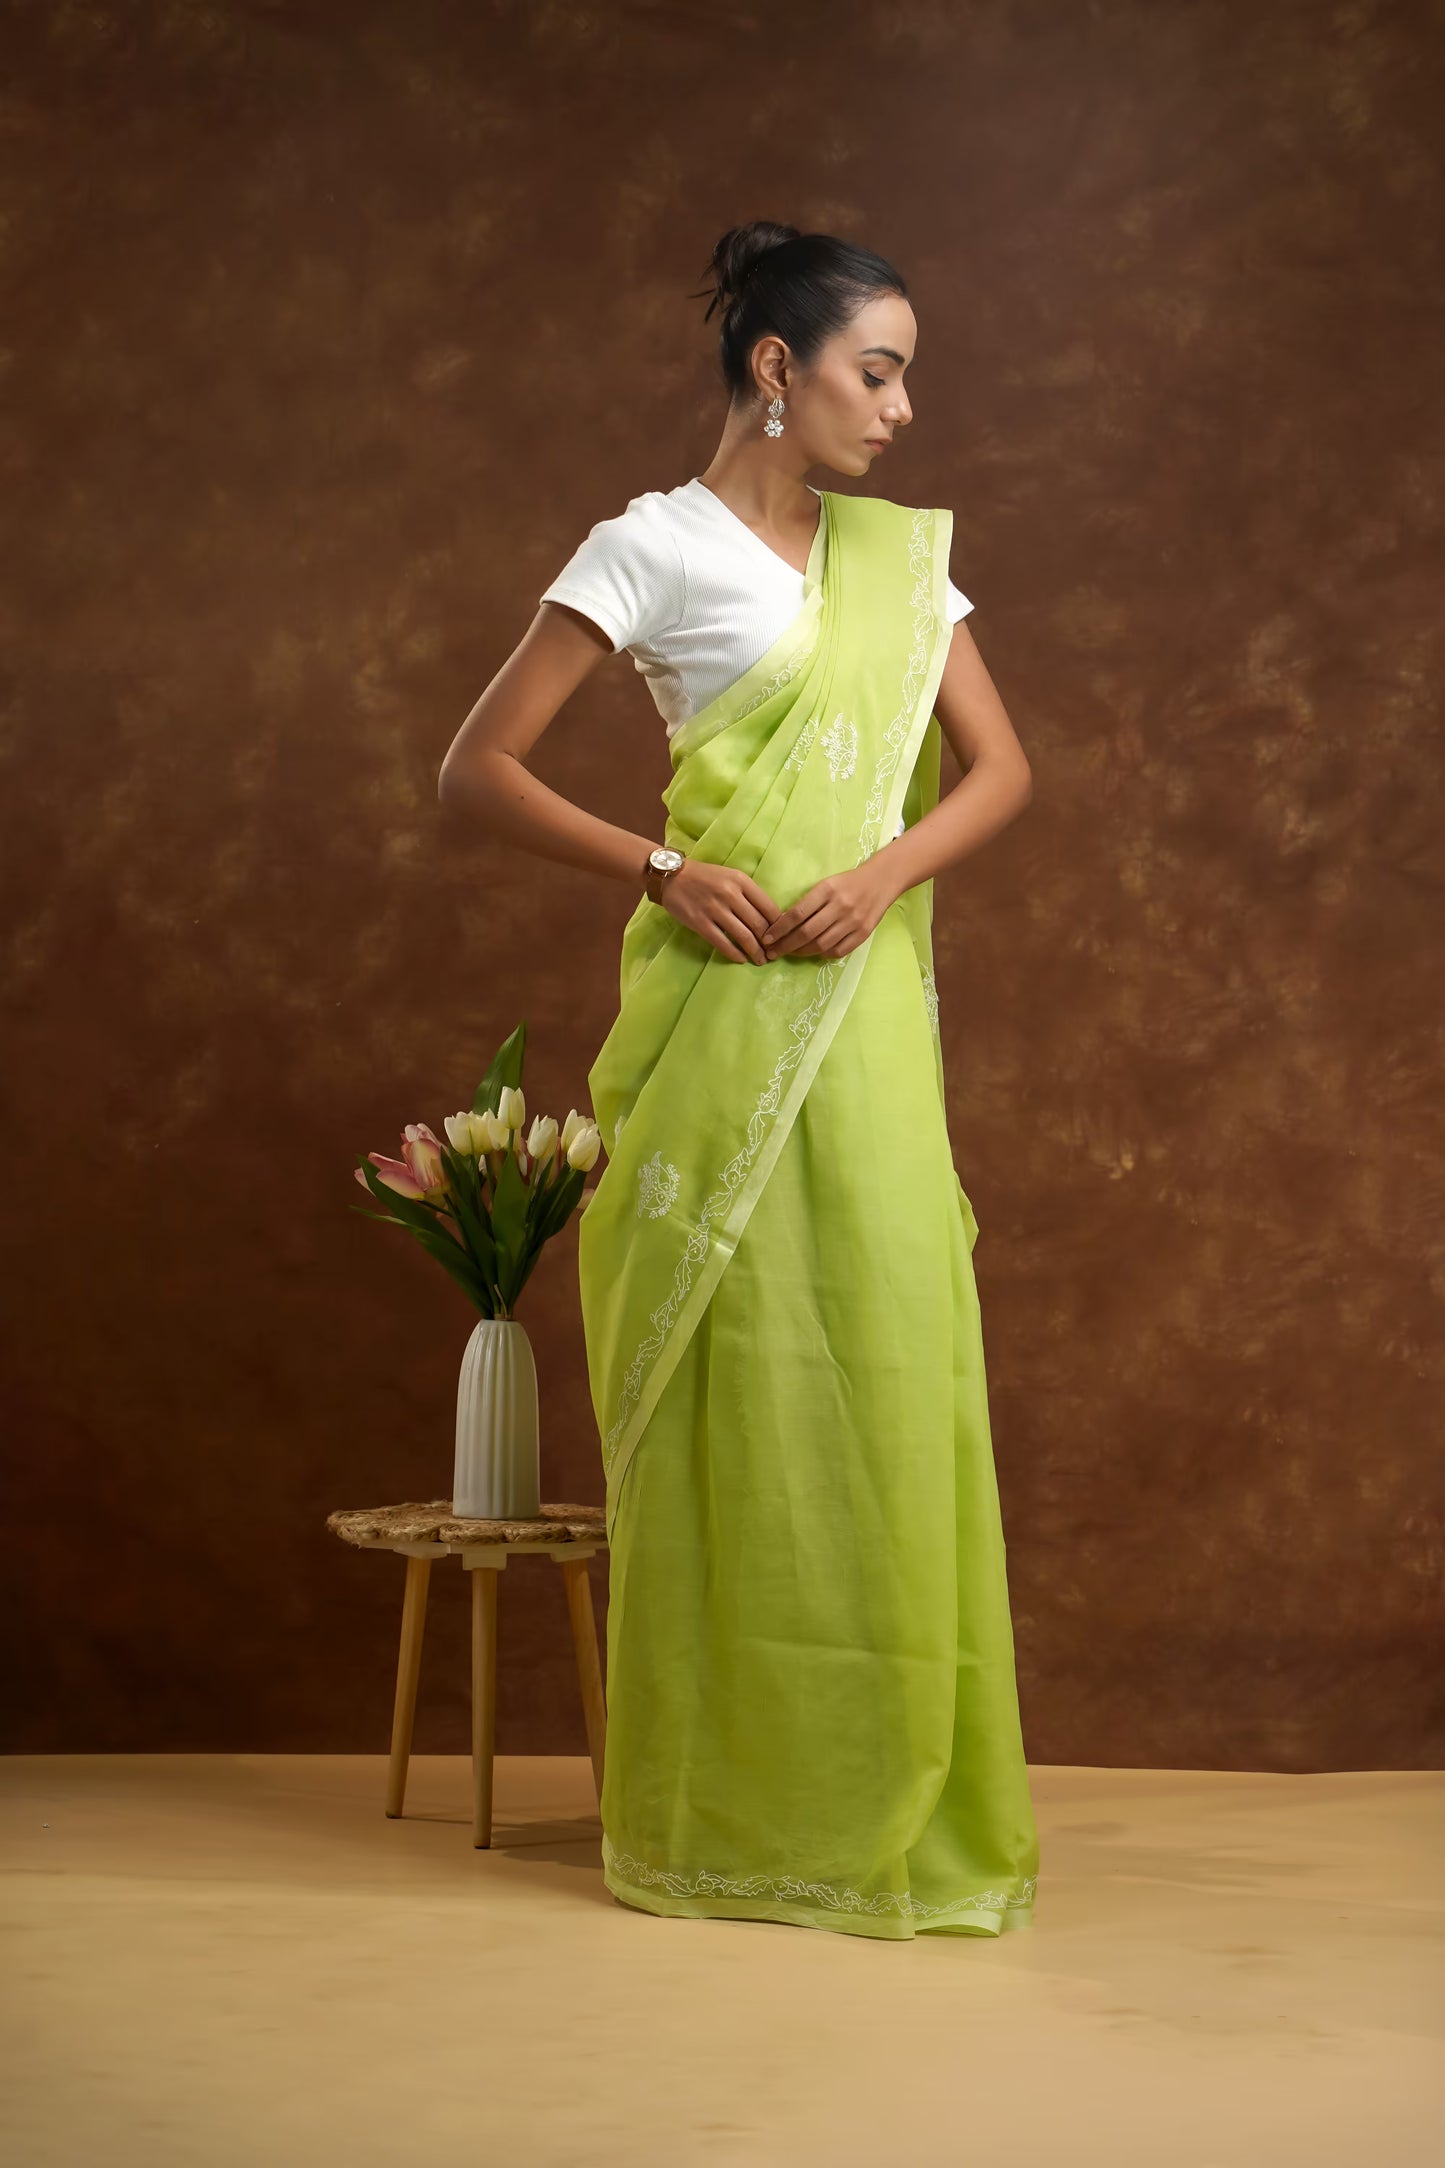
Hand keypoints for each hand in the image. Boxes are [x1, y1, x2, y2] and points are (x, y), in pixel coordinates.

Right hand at [660, 858, 781, 964]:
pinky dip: (735, 954)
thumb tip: (768, 917)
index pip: (769, 907)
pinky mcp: (700, 922)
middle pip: (758, 924)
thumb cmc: (704, 876)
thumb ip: (748, 893)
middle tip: (774, 954)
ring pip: (743, 936)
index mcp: (741, 881)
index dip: (779, 926)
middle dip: (769, 943)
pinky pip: (722, 943)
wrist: (671, 876)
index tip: (782, 937)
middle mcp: (730, 894)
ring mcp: (714, 909)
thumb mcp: (730, 876)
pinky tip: (741, 959)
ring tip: (761, 960)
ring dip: (755, 952)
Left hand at [761, 859, 899, 959]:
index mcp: (827, 890)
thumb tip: (783, 925)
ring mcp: (853, 921)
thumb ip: (808, 903)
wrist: (882, 880)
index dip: (779, 929)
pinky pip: (838, 951)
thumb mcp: (826, 884)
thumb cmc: (848, 882)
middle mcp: (840, 906)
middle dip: (786, 945)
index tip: (767, 938)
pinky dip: (823, 954)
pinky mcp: (863, 933)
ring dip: (801, 952)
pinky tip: (814, 952)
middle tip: (772, 953)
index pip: (797, 913)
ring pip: (821, 944)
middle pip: (807, 932)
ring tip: (790, 953)